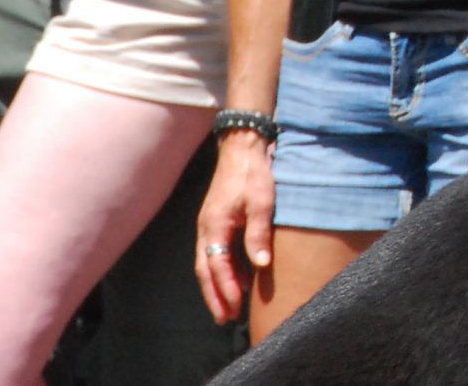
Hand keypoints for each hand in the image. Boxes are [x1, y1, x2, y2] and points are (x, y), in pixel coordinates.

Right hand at [195, 131, 274, 323]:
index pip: (216, 266)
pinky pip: (217, 252)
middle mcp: (207, 229)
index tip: (234, 308)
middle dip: (215, 296)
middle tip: (225, 319)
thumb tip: (260, 265)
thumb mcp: (261, 203)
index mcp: (214, 227)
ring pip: (209, 263)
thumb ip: (258, 234)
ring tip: (232, 307)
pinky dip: (226, 269)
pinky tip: (241, 279)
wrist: (243, 148)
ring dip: (219, 285)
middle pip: (205, 271)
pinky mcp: (218, 221)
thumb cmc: (253, 174)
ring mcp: (210, 225)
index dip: (225, 289)